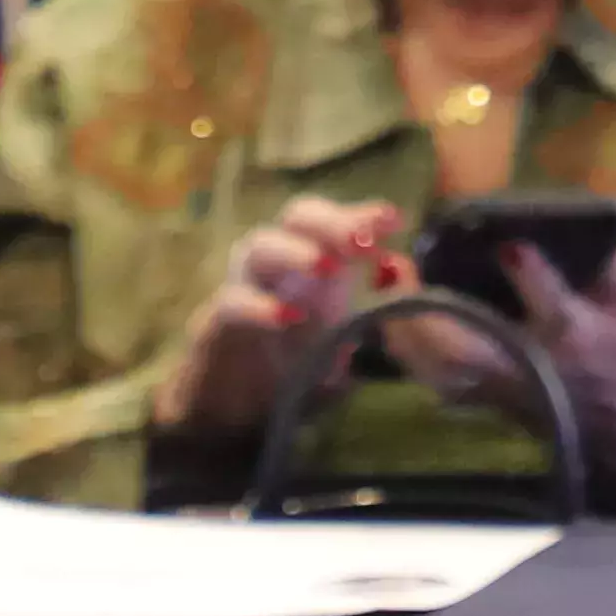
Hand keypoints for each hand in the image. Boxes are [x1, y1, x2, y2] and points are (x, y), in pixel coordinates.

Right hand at [146, 195, 410, 444]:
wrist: (233, 399)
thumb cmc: (295, 355)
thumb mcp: (342, 330)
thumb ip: (373, 305)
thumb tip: (397, 275)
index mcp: (310, 257)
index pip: (334, 221)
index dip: (361, 215)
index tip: (393, 221)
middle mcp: (276, 259)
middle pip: (296, 217)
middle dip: (331, 223)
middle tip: (362, 242)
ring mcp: (243, 283)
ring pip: (258, 246)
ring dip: (294, 251)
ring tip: (326, 267)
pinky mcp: (218, 320)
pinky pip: (232, 302)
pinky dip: (259, 306)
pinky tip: (287, 317)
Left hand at [398, 235, 615, 498]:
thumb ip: (599, 260)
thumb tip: (560, 217)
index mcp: (573, 333)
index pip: (548, 301)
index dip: (527, 268)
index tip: (506, 241)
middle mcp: (531, 363)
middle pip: (469, 346)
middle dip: (430, 308)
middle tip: (403, 267)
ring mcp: (504, 388)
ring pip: (444, 368)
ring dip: (409, 331)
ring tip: (389, 290)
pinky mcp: (488, 402)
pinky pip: (438, 381)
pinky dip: (411, 355)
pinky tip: (393, 327)